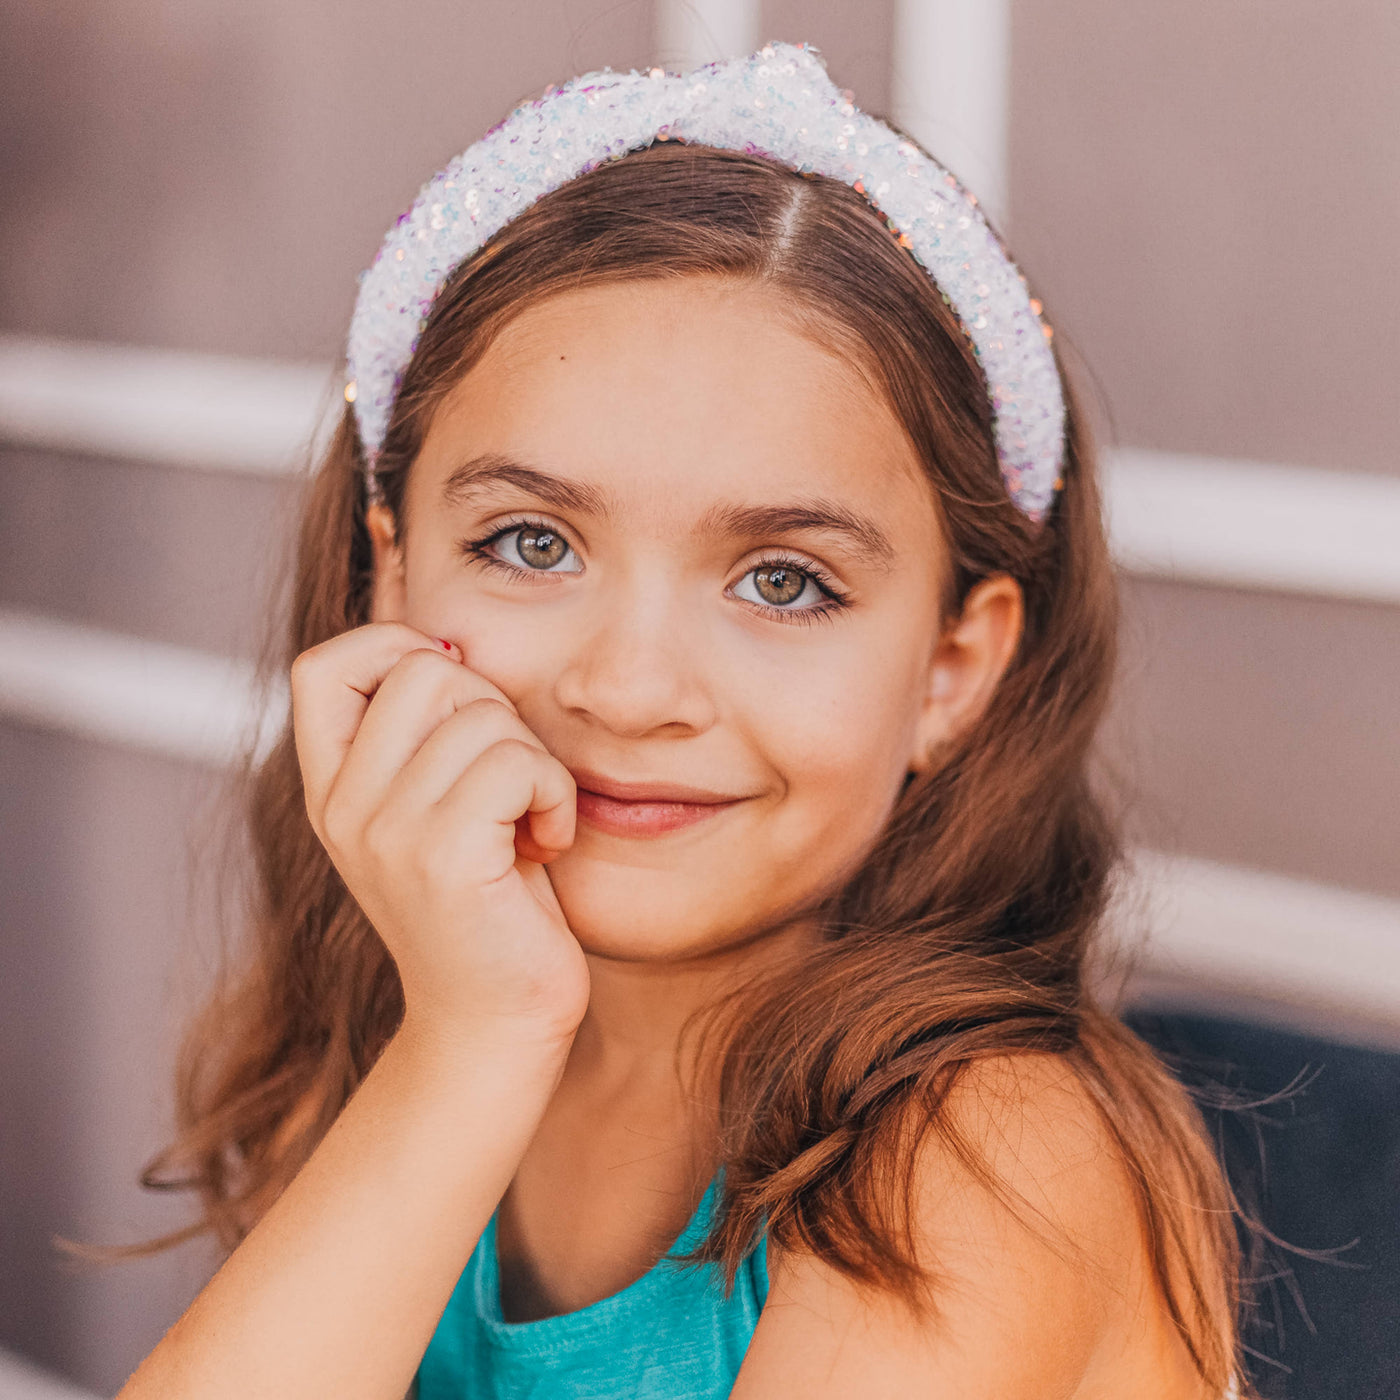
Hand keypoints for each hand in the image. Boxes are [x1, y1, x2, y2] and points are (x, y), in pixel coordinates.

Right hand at [290, 622, 587, 1046]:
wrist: (493, 1025)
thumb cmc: (487, 909)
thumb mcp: (433, 812)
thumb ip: (423, 736)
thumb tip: (449, 637)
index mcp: (333, 790)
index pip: (324, 666)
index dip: (395, 649)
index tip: (457, 702)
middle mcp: (343, 806)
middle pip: (425, 668)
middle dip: (493, 709)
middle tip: (509, 780)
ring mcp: (385, 831)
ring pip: (482, 712)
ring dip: (534, 759)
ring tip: (527, 819)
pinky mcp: (442, 856)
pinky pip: (517, 762)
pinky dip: (554, 794)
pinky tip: (546, 842)